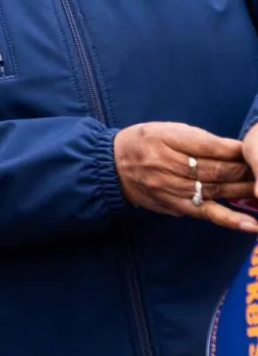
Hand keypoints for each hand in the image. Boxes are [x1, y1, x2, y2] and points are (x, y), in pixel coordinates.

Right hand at [114, 122, 257, 231]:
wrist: (111, 167)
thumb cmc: (143, 142)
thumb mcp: (166, 129)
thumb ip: (198, 138)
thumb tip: (235, 149)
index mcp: (165, 140)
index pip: (208, 146)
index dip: (235, 149)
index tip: (253, 149)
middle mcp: (167, 166)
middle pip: (215, 170)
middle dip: (244, 170)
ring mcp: (172, 189)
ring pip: (215, 190)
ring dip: (244, 191)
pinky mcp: (175, 207)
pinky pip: (206, 214)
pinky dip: (230, 220)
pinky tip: (252, 225)